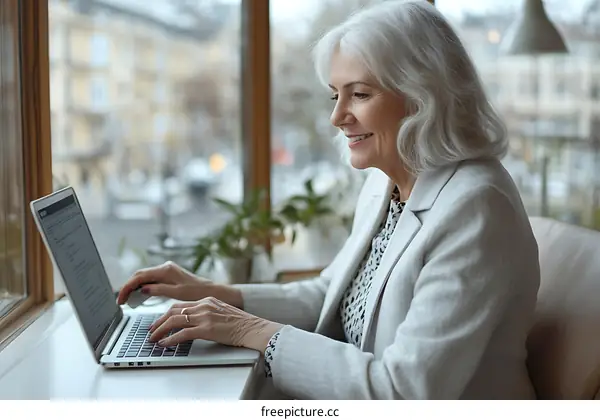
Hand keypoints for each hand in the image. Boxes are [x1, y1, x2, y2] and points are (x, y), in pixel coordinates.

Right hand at [116, 261, 242, 308]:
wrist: (210, 290)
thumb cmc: (197, 292)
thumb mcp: (177, 293)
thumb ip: (158, 290)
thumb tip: (142, 289)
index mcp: (165, 270)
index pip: (139, 276)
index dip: (127, 287)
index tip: (121, 299)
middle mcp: (164, 267)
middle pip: (139, 275)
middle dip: (128, 287)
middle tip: (121, 301)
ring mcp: (166, 270)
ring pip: (144, 277)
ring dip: (134, 287)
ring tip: (127, 300)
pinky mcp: (168, 275)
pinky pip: (150, 279)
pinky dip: (142, 287)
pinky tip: (139, 296)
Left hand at [148, 297, 282, 352]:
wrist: (253, 328)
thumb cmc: (241, 323)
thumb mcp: (222, 312)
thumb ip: (208, 313)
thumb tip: (194, 322)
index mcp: (207, 300)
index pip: (180, 304)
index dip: (166, 313)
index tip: (159, 321)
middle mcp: (203, 305)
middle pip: (173, 310)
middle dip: (159, 321)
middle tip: (151, 331)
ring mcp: (204, 316)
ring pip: (174, 321)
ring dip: (160, 330)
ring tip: (154, 339)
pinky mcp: (206, 329)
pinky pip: (182, 334)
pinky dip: (170, 339)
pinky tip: (165, 344)